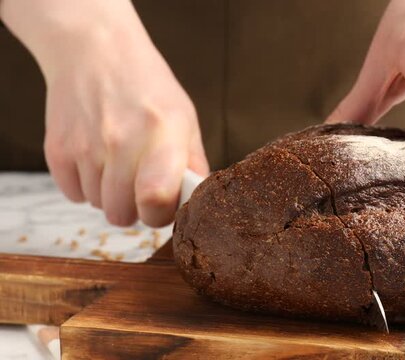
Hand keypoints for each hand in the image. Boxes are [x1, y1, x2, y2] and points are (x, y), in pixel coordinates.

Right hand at [0, 0, 209, 226]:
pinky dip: (85, 185)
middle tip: (140, 184)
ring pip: (98, 206)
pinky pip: (73, 194)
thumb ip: (193, 163)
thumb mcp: (184, 117)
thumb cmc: (147, 87)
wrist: (96, 51)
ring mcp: (85, 145)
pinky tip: (96, 158)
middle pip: (122, 214)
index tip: (163, 206)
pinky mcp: (57, 148)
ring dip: (110, 194)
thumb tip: (198, 201)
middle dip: (134, 208)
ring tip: (118, 162)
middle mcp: (122, 140)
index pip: (156, 199)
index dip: (160, 214)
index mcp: (163, 133)